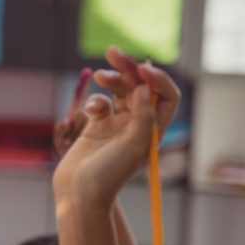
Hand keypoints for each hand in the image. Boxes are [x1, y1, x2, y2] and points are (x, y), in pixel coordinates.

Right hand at [53, 47, 179, 208]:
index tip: (142, 71)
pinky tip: (90, 111)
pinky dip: (95, 101)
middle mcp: (138, 125)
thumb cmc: (108, 175)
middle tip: (113, 53)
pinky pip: (100, 103)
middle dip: (129, 68)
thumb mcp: (134, 145)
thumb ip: (144, 115)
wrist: (78, 192)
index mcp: (154, 130)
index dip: (157, 80)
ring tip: (101, 75)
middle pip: (140, 87)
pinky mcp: (97, 125)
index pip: (165, 96)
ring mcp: (117, 124)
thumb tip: (145, 86)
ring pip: (119, 91)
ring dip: (112, 79)